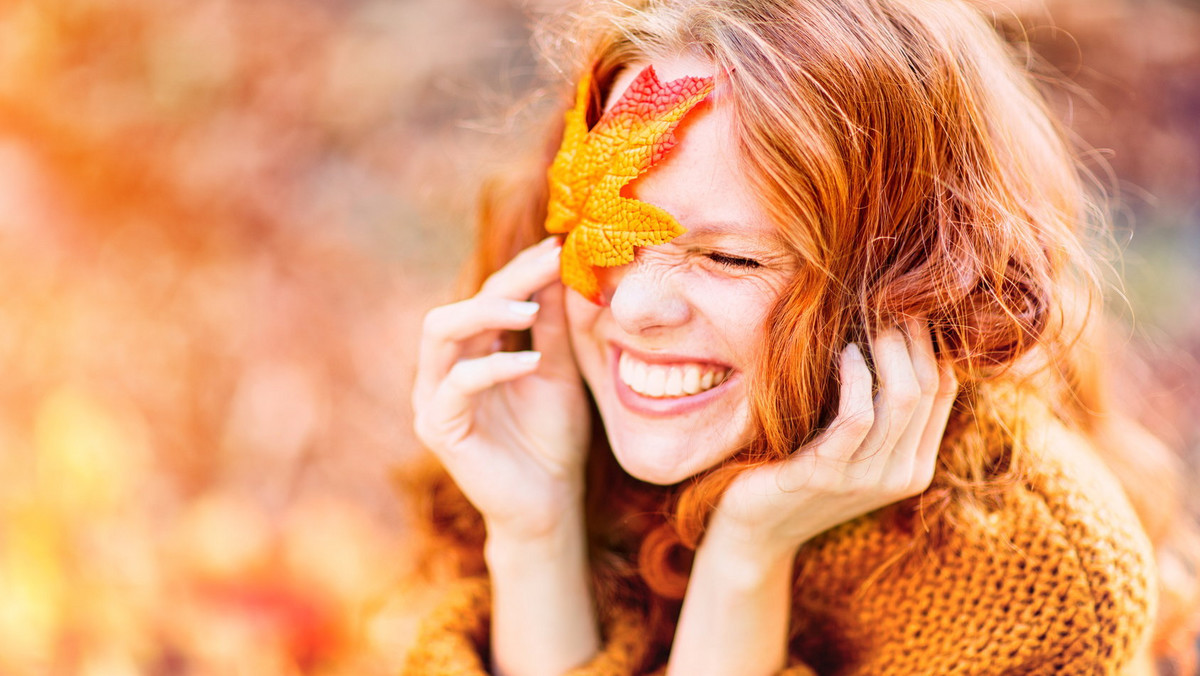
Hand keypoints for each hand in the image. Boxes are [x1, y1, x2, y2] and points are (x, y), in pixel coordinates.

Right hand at [412, 237, 589, 540]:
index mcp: (470, 354)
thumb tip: (559, 265)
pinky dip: (491, 367)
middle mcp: (444, 371)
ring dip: (485, 313)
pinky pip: (455, 386)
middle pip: (458, 305)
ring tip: (530, 307)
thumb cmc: (552, 440)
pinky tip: (528, 361)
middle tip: (548, 264)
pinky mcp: (439, 429)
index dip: (521, 270)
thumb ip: (552, 325)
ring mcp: (434, 399)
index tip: (559, 247)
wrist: (549, 505)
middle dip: (502, 281)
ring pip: (439, 334)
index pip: (487, 297)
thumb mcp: (558, 371)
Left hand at [707, 318, 958, 561]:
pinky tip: (844, 352)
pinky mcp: (826, 474)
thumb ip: (876, 405)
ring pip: (903, 397)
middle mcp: (902, 475)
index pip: (944, 387)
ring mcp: (866, 479)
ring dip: (887, 346)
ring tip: (866, 316)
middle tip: (885, 298)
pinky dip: (856, 376)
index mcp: (915, 466)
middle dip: (910, 334)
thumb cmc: (796, 469)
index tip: (903, 302)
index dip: (929, 338)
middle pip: (929, 386)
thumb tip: (892, 330)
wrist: (752, 529)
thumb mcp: (848, 440)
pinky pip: (858, 416)